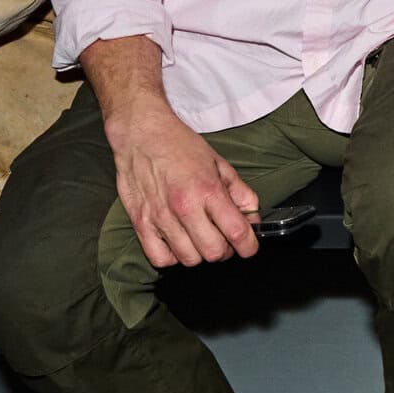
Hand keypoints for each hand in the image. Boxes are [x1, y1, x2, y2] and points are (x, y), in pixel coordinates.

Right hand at [104, 95, 260, 268]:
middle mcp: (183, 207)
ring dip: (200, 253)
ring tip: (199, 237)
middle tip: (223, 238)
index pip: (237, 232)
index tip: (249, 246)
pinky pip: (160, 258)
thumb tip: (253, 217)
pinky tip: (177, 242)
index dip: (249, 246)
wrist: (141, 133)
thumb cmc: (179, 146)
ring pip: (189, 259)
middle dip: (225, 250)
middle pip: (214, 252)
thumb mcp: (219, 163)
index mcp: (207, 190)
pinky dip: (172, 256)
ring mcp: (160, 217)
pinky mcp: (140, 223)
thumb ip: (240, 192)